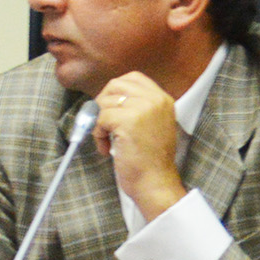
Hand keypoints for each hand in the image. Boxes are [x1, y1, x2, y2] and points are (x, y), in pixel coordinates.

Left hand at [93, 72, 185, 219]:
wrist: (155, 181)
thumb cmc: (148, 158)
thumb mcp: (151, 124)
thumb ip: (136, 107)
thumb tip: (107, 97)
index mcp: (162, 99)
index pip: (132, 78)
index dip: (114, 92)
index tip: (110, 110)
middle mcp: (155, 100)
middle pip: (115, 85)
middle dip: (102, 103)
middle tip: (103, 124)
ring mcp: (143, 109)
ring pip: (104, 102)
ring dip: (99, 122)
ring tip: (108, 141)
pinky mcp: (129, 121)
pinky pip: (100, 118)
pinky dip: (97, 134)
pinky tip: (107, 148)